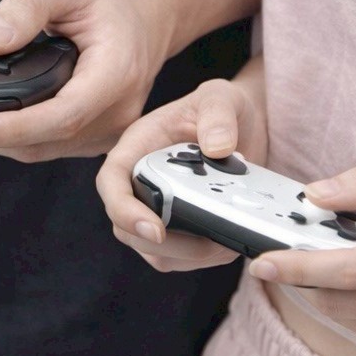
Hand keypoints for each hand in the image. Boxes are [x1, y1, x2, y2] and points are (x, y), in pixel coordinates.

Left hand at [0, 0, 183, 160]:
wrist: (150, 7)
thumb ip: (27, 6)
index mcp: (117, 74)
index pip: (62, 115)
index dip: (14, 128)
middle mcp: (118, 111)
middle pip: (47, 141)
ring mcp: (112, 129)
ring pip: (46, 150)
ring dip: (0, 142)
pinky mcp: (99, 133)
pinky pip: (53, 145)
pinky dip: (18, 137)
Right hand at [96, 66, 266, 272]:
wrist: (243, 123)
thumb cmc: (222, 106)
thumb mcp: (220, 97)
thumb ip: (218, 114)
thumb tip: (217, 149)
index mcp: (138, 146)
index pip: (112, 182)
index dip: (123, 210)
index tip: (156, 230)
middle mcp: (140, 179)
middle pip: (126, 227)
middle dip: (164, 244)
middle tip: (209, 242)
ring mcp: (157, 206)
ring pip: (153, 250)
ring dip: (188, 256)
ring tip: (225, 242)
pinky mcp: (179, 226)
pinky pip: (179, 257)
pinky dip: (202, 259)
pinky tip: (228, 244)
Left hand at [248, 164, 355, 355]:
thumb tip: (313, 195)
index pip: (352, 270)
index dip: (301, 266)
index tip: (263, 260)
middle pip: (340, 299)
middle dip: (301, 275)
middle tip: (280, 248)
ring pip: (343, 317)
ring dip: (320, 288)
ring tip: (329, 254)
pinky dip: (345, 303)